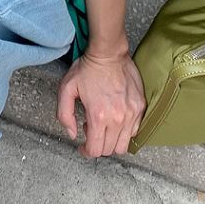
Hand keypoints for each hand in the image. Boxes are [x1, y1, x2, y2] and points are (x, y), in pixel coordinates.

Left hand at [56, 44, 145, 158]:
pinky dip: (125, 132)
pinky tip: (115, 119)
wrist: (109, 51)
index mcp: (98, 116)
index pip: (95, 150)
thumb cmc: (87, 69)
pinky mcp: (140, 106)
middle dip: (97, 145)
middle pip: (109, 150)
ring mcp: (132, 113)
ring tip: (104, 125)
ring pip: (123, 145)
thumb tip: (72, 134)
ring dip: (112, 141)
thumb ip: (64, 115)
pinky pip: (134, 131)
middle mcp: (118, 118)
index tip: (83, 147)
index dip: (86, 152)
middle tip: (91, 129)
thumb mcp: (66, 89)